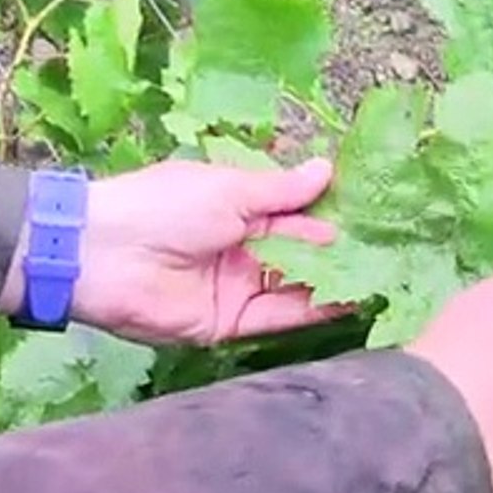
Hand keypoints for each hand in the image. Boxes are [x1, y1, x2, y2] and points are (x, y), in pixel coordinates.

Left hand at [0, 158, 350, 344]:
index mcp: (237, 208)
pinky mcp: (229, 324)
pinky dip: (312, 311)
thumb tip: (328, 168)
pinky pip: (277, 318)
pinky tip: (349, 302)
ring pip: (295, 287)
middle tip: (389, 252)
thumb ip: (282, 191)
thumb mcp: (229, 189)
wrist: (103, 256)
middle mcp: (241, 249)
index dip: (330, 214)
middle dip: (339, 252)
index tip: (374, 215)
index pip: (294, 213)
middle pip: (299, 253)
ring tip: (381, 278)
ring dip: (333, 283)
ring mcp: (237, 288)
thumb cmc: (165, 206)